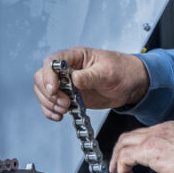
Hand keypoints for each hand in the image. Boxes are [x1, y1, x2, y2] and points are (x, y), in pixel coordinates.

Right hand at [33, 47, 149, 120]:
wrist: (131, 85)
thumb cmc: (122, 71)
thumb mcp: (108, 72)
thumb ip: (90, 76)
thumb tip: (74, 78)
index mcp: (75, 57)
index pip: (52, 62)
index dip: (48, 76)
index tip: (54, 89)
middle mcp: (67, 69)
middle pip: (42, 77)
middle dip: (49, 93)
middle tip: (64, 103)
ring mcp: (66, 83)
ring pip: (43, 91)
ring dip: (49, 103)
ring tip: (64, 110)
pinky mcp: (69, 96)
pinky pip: (51, 103)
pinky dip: (50, 110)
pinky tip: (59, 116)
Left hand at [110, 123, 173, 172]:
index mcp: (172, 128)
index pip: (147, 133)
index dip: (137, 145)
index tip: (135, 157)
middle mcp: (161, 129)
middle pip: (131, 135)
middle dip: (121, 149)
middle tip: (118, 164)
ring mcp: (154, 138)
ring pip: (123, 142)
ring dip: (118, 157)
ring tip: (118, 171)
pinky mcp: (148, 150)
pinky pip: (124, 156)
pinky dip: (122, 167)